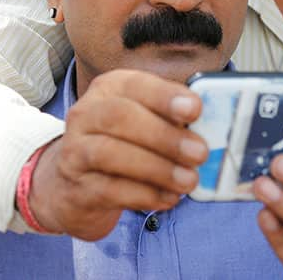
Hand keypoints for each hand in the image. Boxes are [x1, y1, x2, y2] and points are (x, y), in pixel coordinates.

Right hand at [27, 69, 208, 239]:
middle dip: (164, 135)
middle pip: (120, 117)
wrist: (72, 186)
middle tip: (199, 152)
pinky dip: (145, 194)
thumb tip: (210, 126)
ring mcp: (76, 152)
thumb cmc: (121, 144)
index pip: (134, 84)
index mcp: (108, 89)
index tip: (195, 109)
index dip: (164, 96)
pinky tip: (169, 198)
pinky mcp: (77, 188)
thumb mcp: (144, 120)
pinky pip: (110, 190)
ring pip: (111, 154)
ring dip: (157, 168)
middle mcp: (86, 115)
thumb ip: (172, 118)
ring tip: (189, 180)